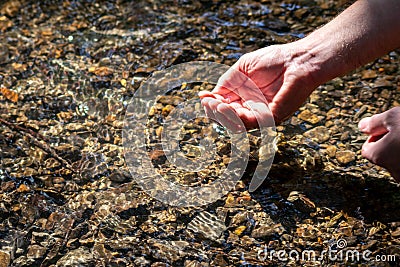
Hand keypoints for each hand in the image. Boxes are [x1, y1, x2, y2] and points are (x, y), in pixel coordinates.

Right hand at [199, 44, 317, 130]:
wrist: (298, 60)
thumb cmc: (274, 61)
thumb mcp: (242, 68)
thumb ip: (226, 82)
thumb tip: (207, 96)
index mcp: (244, 98)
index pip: (223, 108)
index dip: (211, 105)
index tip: (203, 96)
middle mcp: (251, 109)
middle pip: (227, 119)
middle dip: (214, 111)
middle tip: (210, 101)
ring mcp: (261, 116)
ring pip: (236, 125)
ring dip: (223, 116)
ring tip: (218, 104)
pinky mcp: (271, 118)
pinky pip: (250, 123)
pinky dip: (236, 117)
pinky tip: (229, 106)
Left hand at [359, 107, 399, 181]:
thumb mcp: (393, 117)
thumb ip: (374, 122)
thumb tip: (361, 126)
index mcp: (379, 156)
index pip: (367, 149)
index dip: (376, 137)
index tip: (388, 129)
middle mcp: (394, 172)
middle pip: (384, 157)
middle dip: (390, 144)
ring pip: (398, 162)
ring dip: (399, 150)